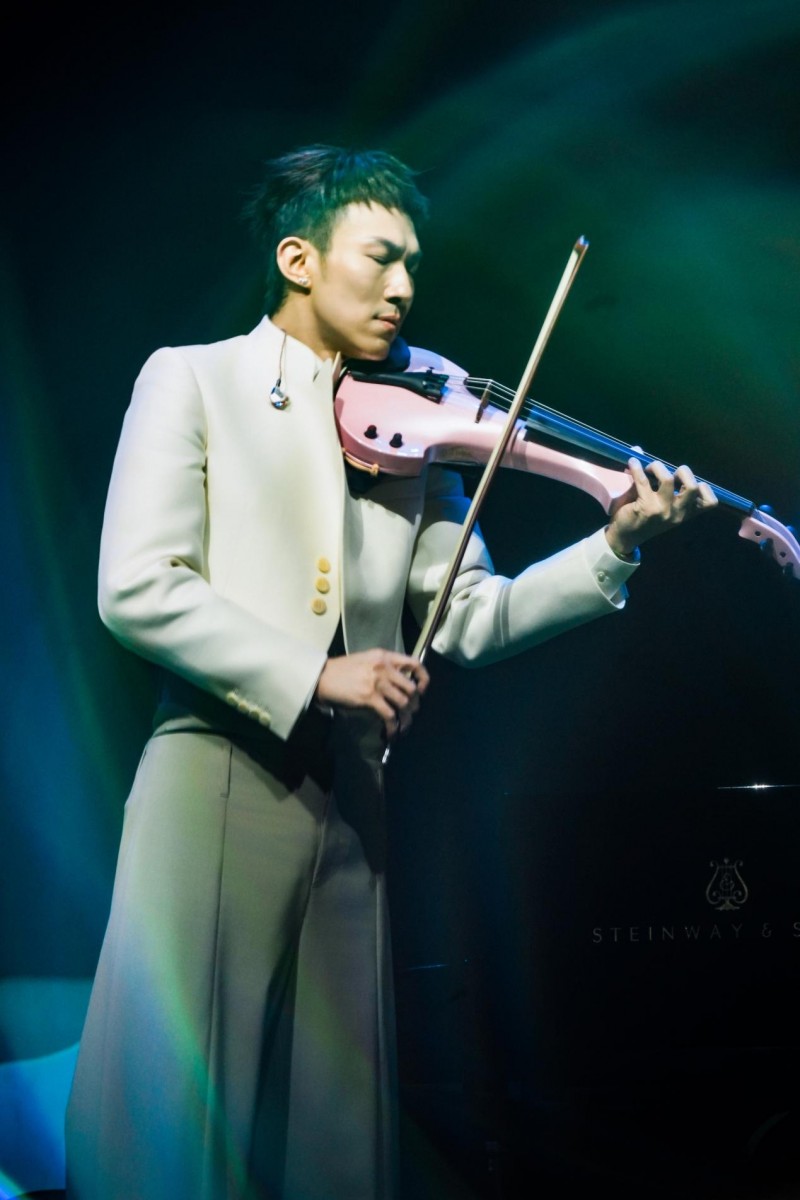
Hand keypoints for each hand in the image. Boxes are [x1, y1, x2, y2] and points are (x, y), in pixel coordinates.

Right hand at [314, 649, 429, 739]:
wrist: (323, 677)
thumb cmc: (343, 669)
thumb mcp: (367, 659)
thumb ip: (384, 666)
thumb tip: (400, 681)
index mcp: (385, 656)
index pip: (414, 664)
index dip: (423, 678)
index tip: (421, 690)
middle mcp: (385, 668)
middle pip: (412, 688)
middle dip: (414, 703)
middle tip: (410, 711)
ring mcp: (378, 683)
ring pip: (403, 703)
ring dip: (406, 717)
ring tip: (402, 725)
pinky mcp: (369, 698)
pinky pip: (389, 715)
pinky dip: (393, 727)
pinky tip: (391, 733)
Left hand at [605, 458, 717, 557]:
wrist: (624, 537)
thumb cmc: (643, 518)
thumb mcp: (661, 506)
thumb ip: (662, 484)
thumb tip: (640, 449)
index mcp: (685, 514)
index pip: (710, 502)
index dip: (704, 487)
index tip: (685, 482)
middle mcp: (678, 514)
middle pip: (693, 486)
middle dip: (683, 471)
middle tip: (669, 472)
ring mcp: (663, 511)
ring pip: (669, 479)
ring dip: (658, 467)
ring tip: (649, 468)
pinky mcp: (646, 508)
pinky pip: (643, 480)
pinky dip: (637, 468)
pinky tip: (633, 464)